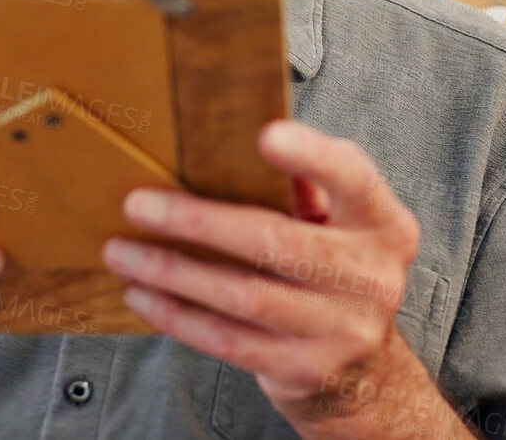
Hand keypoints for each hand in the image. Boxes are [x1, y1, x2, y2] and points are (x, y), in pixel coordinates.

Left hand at [102, 120, 462, 437]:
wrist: (367, 371)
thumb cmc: (337, 274)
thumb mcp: (341, 224)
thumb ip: (305, 183)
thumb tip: (231, 139)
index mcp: (382, 224)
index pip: (352, 179)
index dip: (312, 156)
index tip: (265, 135)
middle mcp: (371, 276)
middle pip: (277, 242)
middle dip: (198, 221)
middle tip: (138, 203)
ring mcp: (341, 329)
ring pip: (243, 296)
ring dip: (172, 272)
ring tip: (123, 252)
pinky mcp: (305, 369)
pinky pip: (228, 341)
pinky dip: (178, 316)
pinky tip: (143, 294)